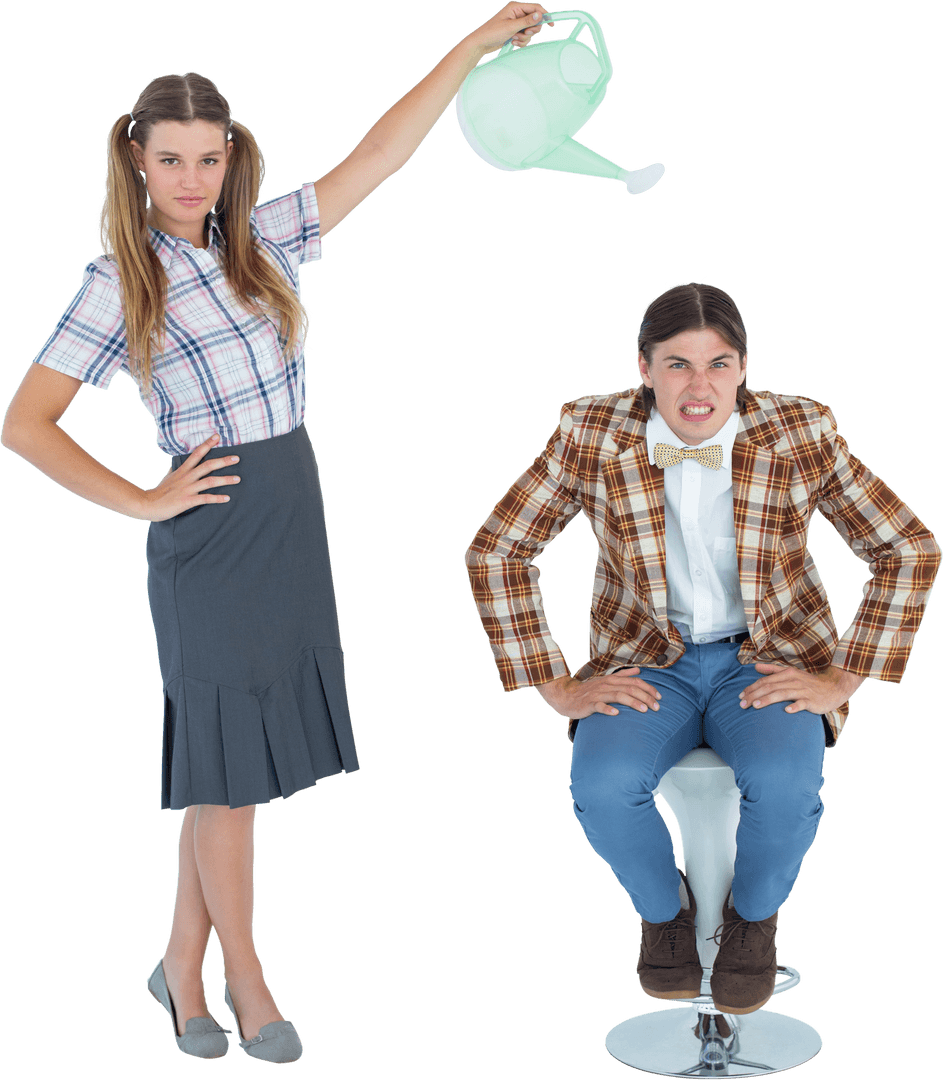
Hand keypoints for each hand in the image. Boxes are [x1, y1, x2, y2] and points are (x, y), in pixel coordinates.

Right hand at [137, 434, 240, 521]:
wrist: (147, 504)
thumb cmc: (160, 492)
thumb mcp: (170, 476)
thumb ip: (178, 470)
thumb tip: (181, 463)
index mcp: (183, 470)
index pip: (197, 453)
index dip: (207, 444)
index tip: (217, 436)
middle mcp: (187, 477)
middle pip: (207, 465)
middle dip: (223, 461)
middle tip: (237, 458)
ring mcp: (187, 489)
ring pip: (209, 481)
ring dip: (225, 480)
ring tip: (238, 479)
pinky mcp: (187, 501)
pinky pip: (205, 498)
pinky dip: (217, 498)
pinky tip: (227, 498)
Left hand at [466, 3, 549, 56]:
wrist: (482, 43)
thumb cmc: (492, 32)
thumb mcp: (511, 27)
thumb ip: (526, 21)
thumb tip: (539, 15)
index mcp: (516, 7)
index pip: (535, 8)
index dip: (544, 15)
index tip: (551, 23)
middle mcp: (517, 14)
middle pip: (534, 21)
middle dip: (530, 30)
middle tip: (523, 33)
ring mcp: (516, 23)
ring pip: (530, 31)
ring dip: (524, 37)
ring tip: (514, 38)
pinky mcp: (515, 32)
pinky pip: (525, 37)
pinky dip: (521, 41)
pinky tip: (512, 42)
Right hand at [536, 668, 661, 719]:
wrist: (566, 696)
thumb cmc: (588, 690)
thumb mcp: (606, 680)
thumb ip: (623, 675)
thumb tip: (639, 670)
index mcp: (612, 679)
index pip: (634, 681)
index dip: (648, 688)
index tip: (659, 697)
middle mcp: (606, 685)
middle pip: (629, 688)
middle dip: (645, 697)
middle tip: (657, 707)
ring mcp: (597, 694)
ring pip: (618, 696)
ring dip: (632, 702)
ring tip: (644, 710)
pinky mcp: (588, 704)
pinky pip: (599, 706)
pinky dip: (608, 709)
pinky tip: (616, 714)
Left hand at [739, 662, 865, 714]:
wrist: (833, 687)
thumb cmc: (809, 682)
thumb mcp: (790, 673)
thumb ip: (772, 670)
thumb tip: (756, 666)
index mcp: (787, 674)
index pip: (765, 681)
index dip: (752, 688)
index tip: (741, 696)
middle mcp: (793, 681)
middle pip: (770, 687)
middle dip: (754, 695)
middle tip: (742, 704)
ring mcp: (803, 691)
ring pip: (782, 694)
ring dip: (768, 699)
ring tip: (755, 705)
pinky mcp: (812, 700)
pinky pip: (802, 703)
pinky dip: (795, 706)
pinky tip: (787, 710)